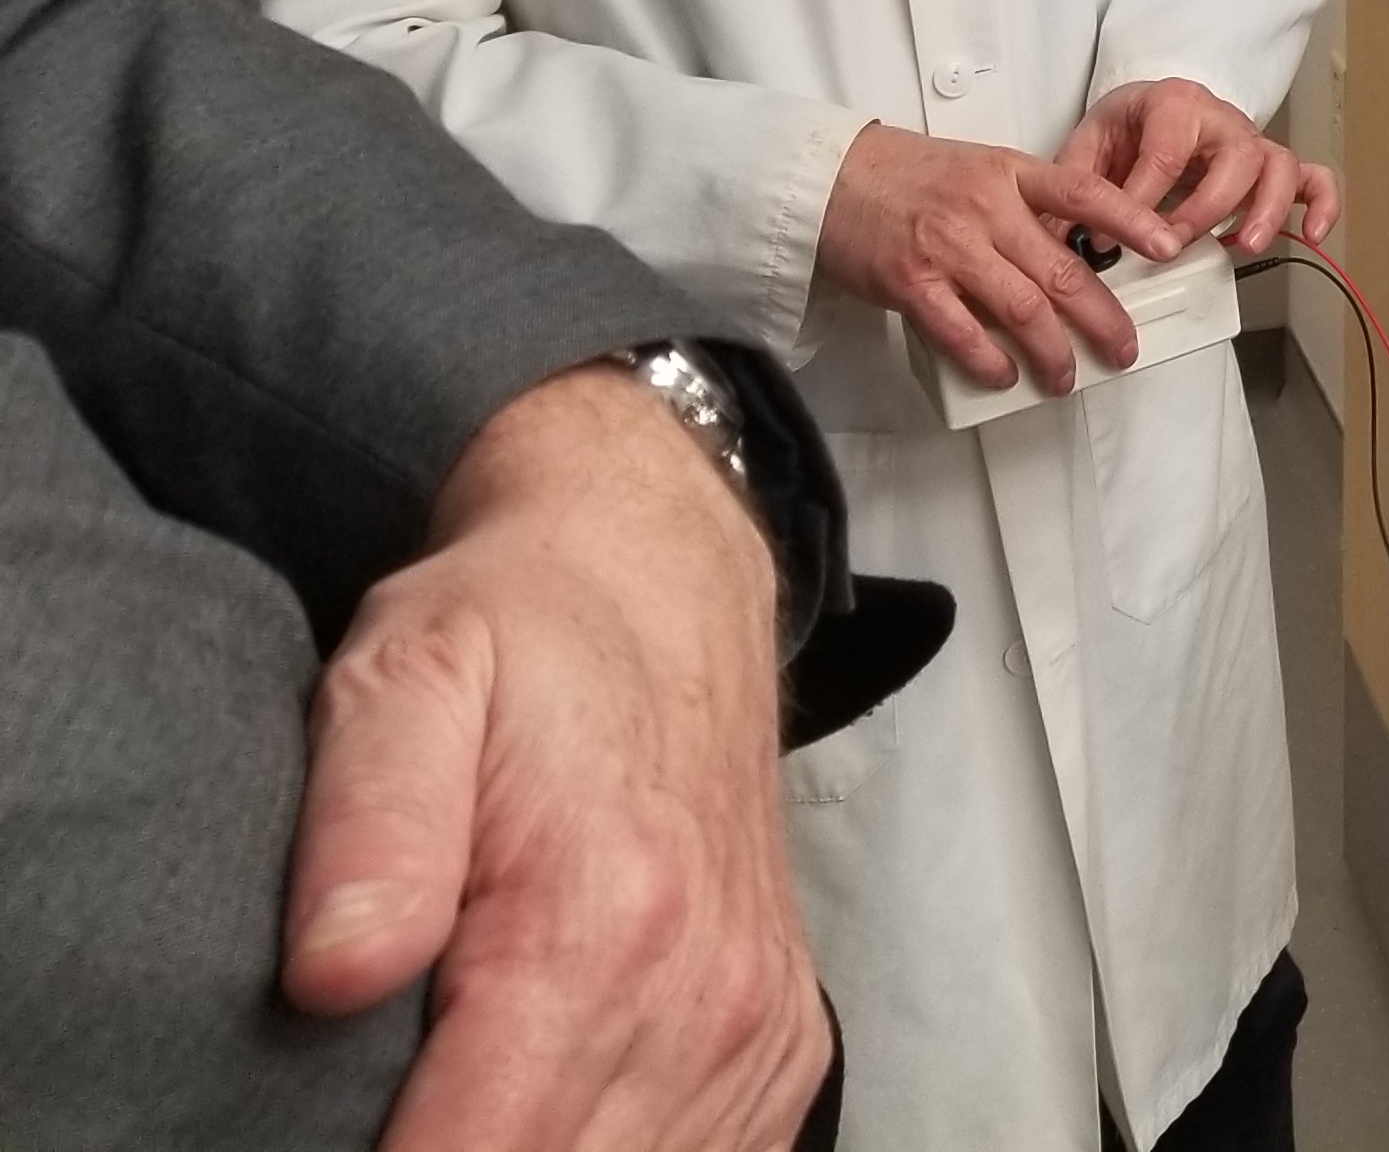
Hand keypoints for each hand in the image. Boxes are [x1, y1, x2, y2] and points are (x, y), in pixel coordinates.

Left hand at [282, 363, 824, 1151]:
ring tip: (457, 1096)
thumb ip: (370, 826)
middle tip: (383, 1103)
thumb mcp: (403, 680)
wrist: (665, 579)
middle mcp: (700, 986)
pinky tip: (560, 1112)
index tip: (321, 1135)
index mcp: (599, 917)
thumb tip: (334, 975)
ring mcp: (754, 1019)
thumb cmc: (522, 632)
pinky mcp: (781, 1035)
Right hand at [814, 120, 1187, 393]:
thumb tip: (1070, 254)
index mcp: (1010, 174)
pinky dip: (989, 361)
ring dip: (1052, 353)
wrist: (832, 176)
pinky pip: (962, 332)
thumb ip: (1024, 204)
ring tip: (1066, 377)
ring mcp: (949, 247)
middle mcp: (986, 209)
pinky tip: (1005, 375)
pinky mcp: (911, 282)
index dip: (1132, 222)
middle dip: (1104, 319)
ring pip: (1022, 310)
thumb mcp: (979, 169)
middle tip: (1125, 349)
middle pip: (1064, 272)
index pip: (1086, 195)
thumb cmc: (909, 175)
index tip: (1168, 246)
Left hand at [1059, 78, 1336, 262]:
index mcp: (1172, 103)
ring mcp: (1252, 142)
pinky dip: (1321, 205)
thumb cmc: (1124, 130)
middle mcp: (1221, 118)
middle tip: (1170, 247)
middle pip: (1234, 157)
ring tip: (1244, 246)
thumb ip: (1074, 190)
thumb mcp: (1087, 146)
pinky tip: (1312, 235)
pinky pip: (1314, 178)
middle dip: (1203, 209)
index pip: (1166, 151)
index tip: (1108, 242)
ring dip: (1266, 210)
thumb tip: (1061, 241)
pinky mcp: (1273, 166)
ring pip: (1278, 166)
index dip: (1138, 201)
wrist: (1149, 112)